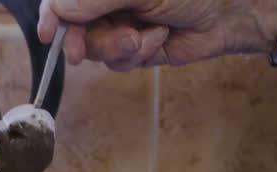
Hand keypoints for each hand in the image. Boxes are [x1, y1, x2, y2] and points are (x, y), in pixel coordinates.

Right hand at [37, 0, 274, 69]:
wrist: (228, 12)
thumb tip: (59, 9)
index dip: (52, 14)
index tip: (49, 33)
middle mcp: (109, 2)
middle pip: (74, 27)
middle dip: (86, 39)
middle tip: (82, 51)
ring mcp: (120, 24)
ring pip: (96, 48)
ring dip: (119, 45)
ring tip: (146, 33)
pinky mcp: (135, 48)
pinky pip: (118, 61)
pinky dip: (138, 53)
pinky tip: (158, 38)